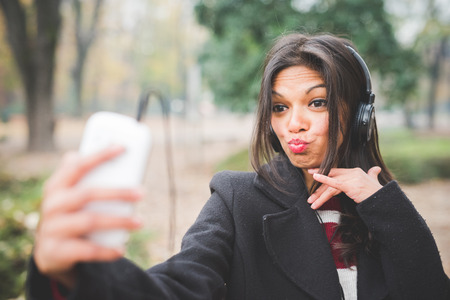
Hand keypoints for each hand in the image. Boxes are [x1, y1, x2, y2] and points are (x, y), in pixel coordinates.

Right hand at [34, 146, 142, 288]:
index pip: (77, 166)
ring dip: (117, 221)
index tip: (122, 147)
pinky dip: (105, 250)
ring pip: (89, 221)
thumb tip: (112, 157)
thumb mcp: (75, 196)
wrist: (50, 253)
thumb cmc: (71, 215)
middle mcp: (51, 204)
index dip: (99, 155)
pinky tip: (120, 250)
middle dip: (117, 192)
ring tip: (139, 222)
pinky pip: (85, 250)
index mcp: (57, 185)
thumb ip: (90, 179)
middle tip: (141, 193)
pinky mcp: (55, 251)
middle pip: (87, 194)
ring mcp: (51, 228)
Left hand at [306, 167, 381, 208]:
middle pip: (331, 179)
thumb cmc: (378, 192)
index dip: (324, 174)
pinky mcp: (350, 186)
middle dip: (319, 189)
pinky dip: (324, 180)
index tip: (313, 174)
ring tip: (312, 203)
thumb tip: (376, 168)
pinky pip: (334, 184)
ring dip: (319, 195)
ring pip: (330, 186)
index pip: (336, 173)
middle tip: (310, 197)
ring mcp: (351, 179)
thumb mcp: (373, 181)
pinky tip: (315, 178)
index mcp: (355, 171)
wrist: (383, 200)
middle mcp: (352, 173)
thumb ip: (372, 174)